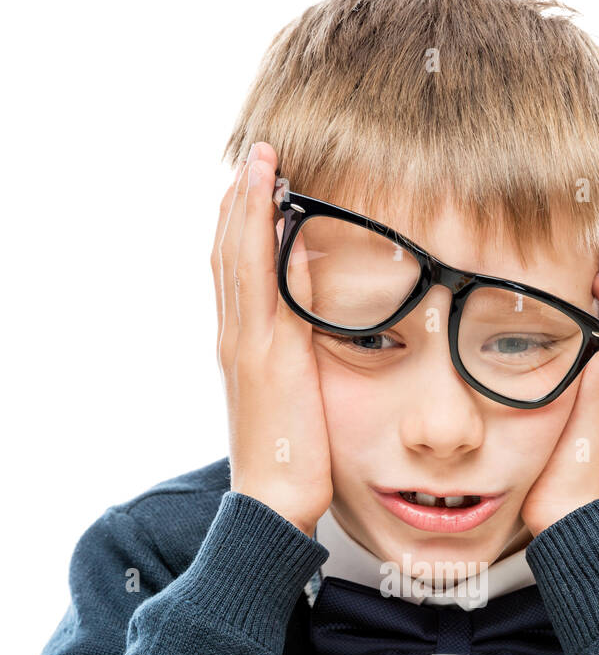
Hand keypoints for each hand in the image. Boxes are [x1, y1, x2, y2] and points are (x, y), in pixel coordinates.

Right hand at [212, 141, 332, 535]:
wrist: (273, 502)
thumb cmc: (290, 461)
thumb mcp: (295, 398)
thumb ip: (296, 358)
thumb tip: (313, 322)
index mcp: (242, 346)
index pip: (234, 270)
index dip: (240, 222)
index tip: (254, 182)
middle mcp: (236, 338)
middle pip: (228, 252)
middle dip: (240, 199)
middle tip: (257, 152)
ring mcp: (248, 345)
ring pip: (239, 259)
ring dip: (250, 205)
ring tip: (262, 161)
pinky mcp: (269, 358)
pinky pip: (266, 289)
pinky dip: (267, 245)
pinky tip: (282, 212)